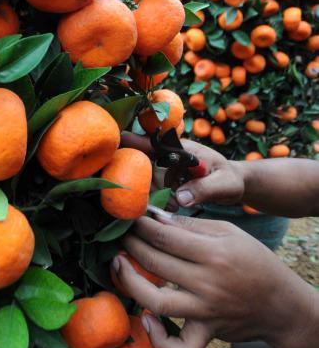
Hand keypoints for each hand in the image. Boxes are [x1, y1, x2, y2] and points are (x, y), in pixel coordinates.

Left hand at [112, 210, 316, 347]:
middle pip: (155, 262)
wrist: (280, 305)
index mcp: (214, 252)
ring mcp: (205, 311)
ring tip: (118, 266)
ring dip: (129, 283)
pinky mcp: (206, 333)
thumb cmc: (254, 262)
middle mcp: (208, 283)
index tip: (130, 218)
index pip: (165, 236)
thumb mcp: (229, 233)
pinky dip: (159, 339)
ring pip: (156, 302)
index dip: (140, 225)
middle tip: (120, 236)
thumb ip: (191, 227)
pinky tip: (145, 317)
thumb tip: (155, 218)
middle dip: (131, 245)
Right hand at [121, 133, 244, 207]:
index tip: (113, 146)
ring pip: (144, 179)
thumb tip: (180, 198)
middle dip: (143, 182)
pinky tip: (174, 206)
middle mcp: (168, 154)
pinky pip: (151, 189)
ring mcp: (164, 166)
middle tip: (164, 199)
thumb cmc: (231, 178)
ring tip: (175, 205)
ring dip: (154, 195)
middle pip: (141, 163)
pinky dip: (158, 200)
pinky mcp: (164, 179)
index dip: (130, 141)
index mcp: (181, 148)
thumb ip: (204, 189)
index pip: (151, 141)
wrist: (234, 183)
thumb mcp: (225, 184)